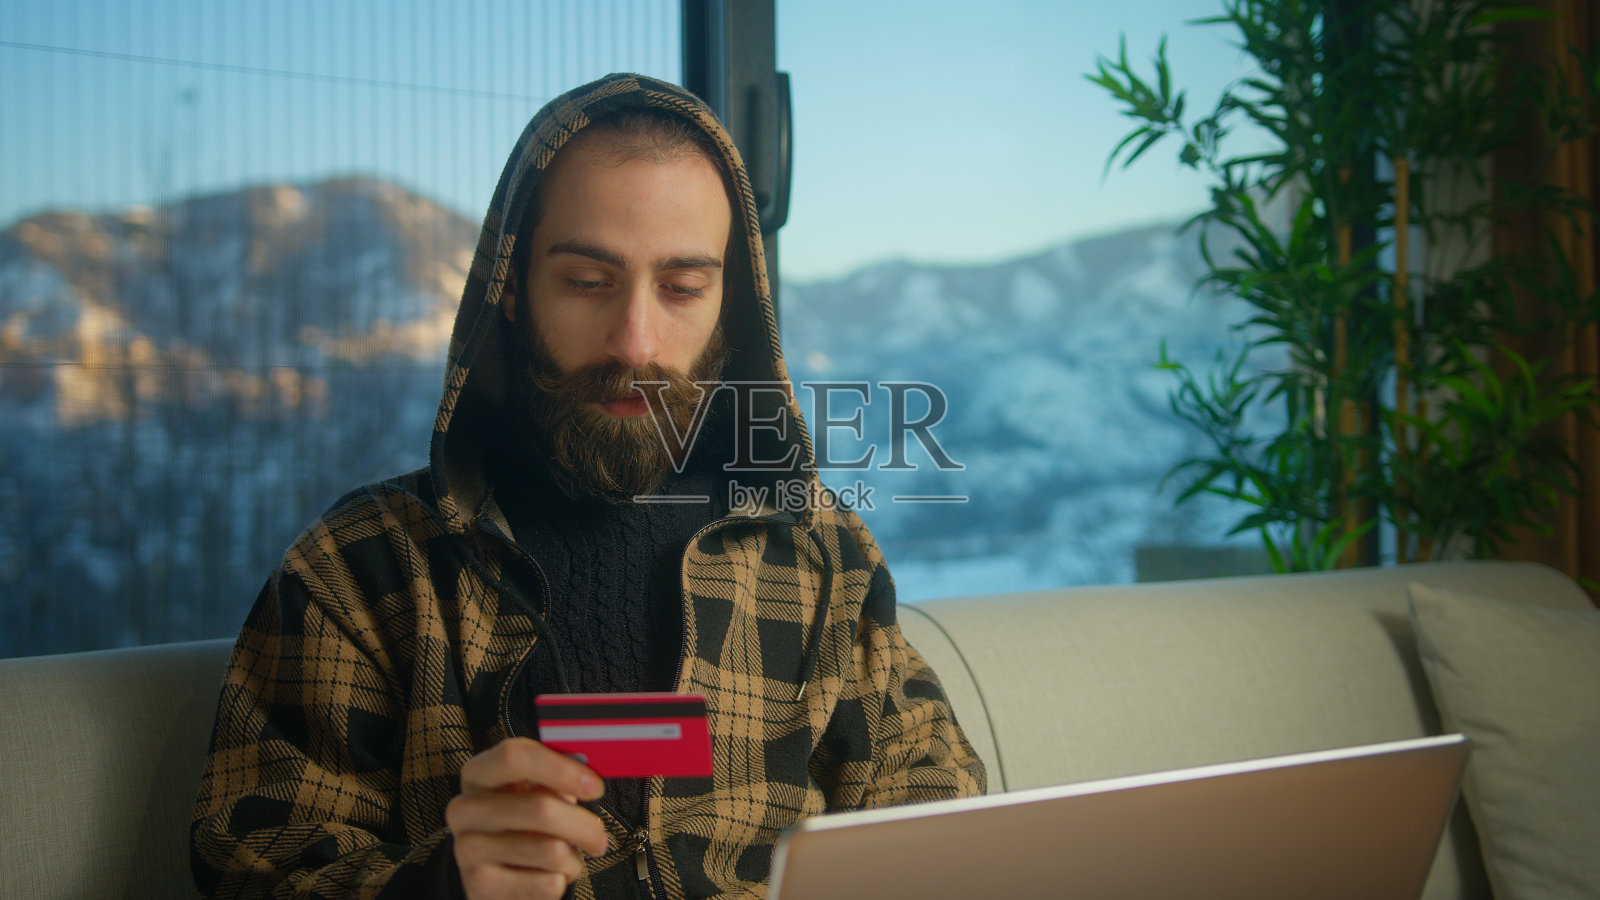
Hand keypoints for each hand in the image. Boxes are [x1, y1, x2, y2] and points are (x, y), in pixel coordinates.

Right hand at [447, 737, 608, 899]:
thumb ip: (558, 778)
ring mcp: (467, 849)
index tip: (594, 786)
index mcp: (478, 774)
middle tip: (598, 836)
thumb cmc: (522, 824)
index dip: (562, 770)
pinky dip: (560, 881)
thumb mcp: (535, 793)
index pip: (515, 757)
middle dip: (584, 825)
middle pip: (541, 808)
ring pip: (551, 850)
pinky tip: (545, 875)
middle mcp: (464, 809)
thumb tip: (590, 775)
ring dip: (572, 859)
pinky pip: (547, 884)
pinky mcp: (480, 886)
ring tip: (564, 858)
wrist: (493, 873)